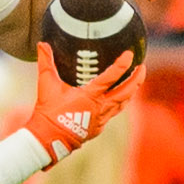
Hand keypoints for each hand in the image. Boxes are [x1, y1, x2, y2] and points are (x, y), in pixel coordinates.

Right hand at [23, 43, 142, 168]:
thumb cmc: (48, 111)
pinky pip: (113, 113)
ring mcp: (101, 119)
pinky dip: (118, 104)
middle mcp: (100, 107)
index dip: (122, 64)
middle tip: (142, 67)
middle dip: (137, 78)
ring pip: (122, 104)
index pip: (112, 77)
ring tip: (135, 81)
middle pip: (126, 92)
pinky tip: (117, 98)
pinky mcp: (98, 127)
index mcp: (90, 96)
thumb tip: (41, 44)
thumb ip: (46, 62)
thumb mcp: (46, 85)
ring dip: (130, 91)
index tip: (130, 54)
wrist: (48, 138)